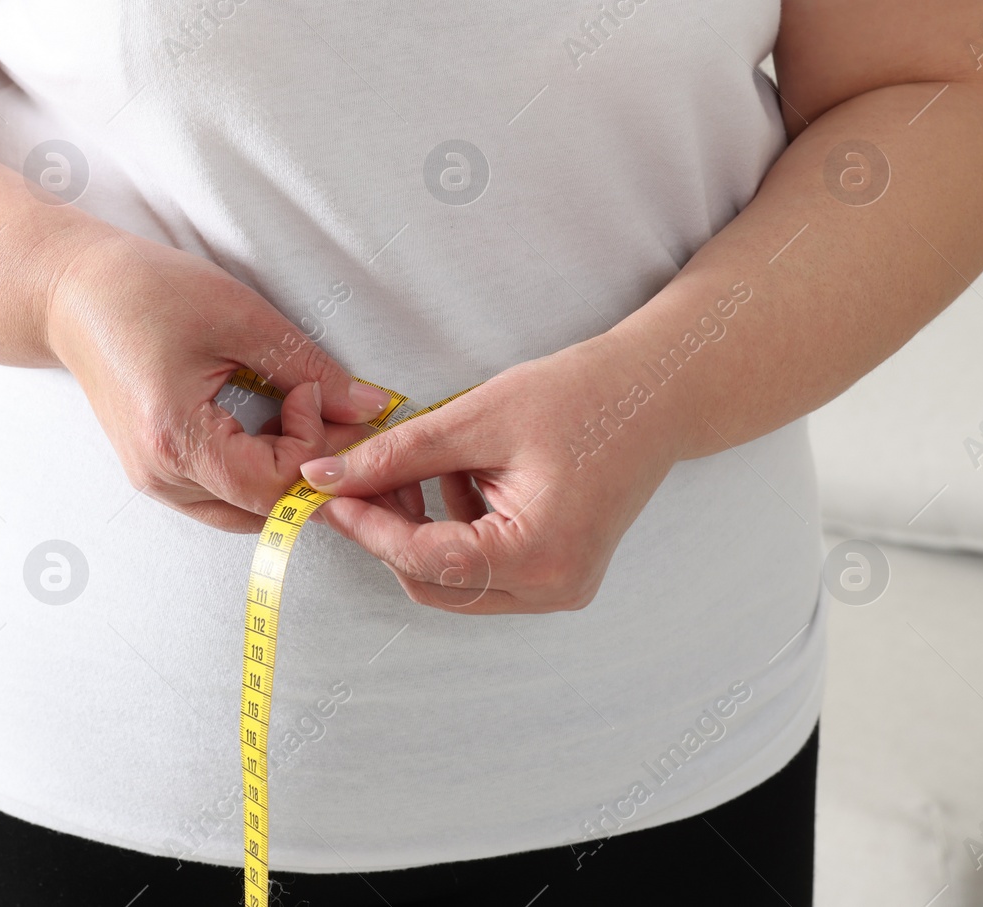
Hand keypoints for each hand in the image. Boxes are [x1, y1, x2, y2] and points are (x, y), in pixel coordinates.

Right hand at [46, 226, 397, 531]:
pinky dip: (258, 470)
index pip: (275, 484)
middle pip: (265, 509)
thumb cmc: (145, 293)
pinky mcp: (156, 473)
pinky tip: (269, 426)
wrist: (72, 295)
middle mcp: (161, 477)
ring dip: (286, 473)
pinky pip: (223, 496)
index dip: (315, 445)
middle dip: (313, 468)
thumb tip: (370, 407)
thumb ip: (309, 369)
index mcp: (177, 441)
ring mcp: (155, 481)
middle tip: (338, 415)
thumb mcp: (241, 317)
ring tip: (301, 415)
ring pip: (247, 511)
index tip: (315, 390)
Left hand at [298, 335, 688, 612]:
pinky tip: (459, 475)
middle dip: (389, 531)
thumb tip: (325, 478)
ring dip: (420, 529)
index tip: (324, 495)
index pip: (424, 559)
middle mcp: (552, 589)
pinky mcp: (558, 574)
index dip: (365, 526)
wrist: (658, 393)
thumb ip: (396, 456)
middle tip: (361, 477)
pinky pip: (482, 568)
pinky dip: (454, 528)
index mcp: (538, 556)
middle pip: (433, 581)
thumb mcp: (476, 418)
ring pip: (454, 579)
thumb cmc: (580, 396)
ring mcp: (559, 589)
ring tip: (422, 465)